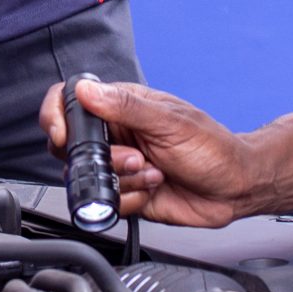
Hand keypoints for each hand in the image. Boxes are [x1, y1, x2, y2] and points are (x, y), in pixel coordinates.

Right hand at [38, 77, 263, 227]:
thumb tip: (88, 89)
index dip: (57, 117)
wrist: (236, 188)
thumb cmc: (213, 147)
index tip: (62, 135)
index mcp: (122, 107)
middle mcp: (117, 136)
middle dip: (99, 159)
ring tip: (152, 173)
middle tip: (131, 158)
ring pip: (89, 178)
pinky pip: (108, 202)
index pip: (72, 102)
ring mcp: (120, 166)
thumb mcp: (169, 121)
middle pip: (71, 147)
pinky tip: (154, 188)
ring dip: (122, 181)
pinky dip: (130, 199)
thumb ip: (125, 106)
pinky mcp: (128, 194)